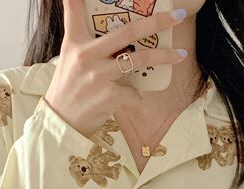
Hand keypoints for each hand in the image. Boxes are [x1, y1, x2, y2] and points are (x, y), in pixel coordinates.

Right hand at [44, 0, 188, 139]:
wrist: (61, 122)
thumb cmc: (69, 88)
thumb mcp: (69, 59)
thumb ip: (84, 41)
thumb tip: (111, 32)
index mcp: (75, 42)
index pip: (75, 9)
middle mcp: (86, 55)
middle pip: (127, 31)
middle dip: (156, 22)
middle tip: (177, 16)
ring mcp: (99, 75)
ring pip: (139, 60)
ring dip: (163, 56)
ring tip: (181, 54)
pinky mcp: (108, 96)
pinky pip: (134, 93)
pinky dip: (138, 97)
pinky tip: (136, 101)